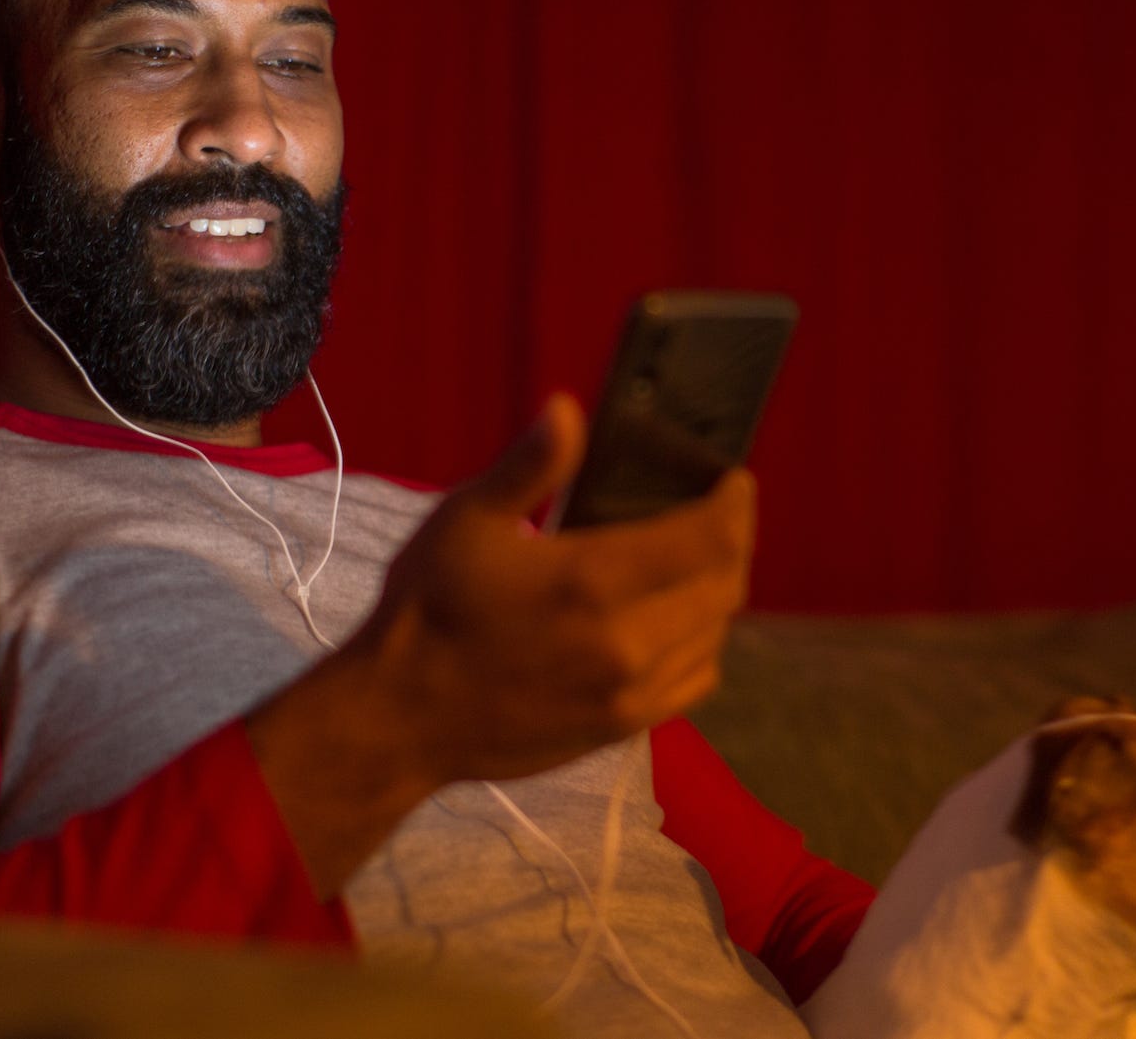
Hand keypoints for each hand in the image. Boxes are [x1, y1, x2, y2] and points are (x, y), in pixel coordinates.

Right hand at [248, 394, 754, 892]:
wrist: (401, 718)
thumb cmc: (428, 609)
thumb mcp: (466, 520)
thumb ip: (529, 465)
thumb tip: (568, 408)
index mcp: (594, 580)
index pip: (708, 537)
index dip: (734, 503)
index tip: (733, 479)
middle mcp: (627, 641)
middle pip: (725, 584)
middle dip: (734, 540)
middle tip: (719, 512)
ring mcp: (630, 692)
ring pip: (715, 632)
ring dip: (719, 590)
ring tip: (699, 560)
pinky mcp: (622, 727)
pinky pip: (695, 681)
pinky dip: (704, 644)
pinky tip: (680, 624)